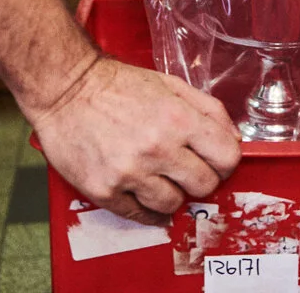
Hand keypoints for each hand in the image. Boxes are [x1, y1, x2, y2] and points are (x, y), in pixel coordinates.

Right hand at [27, 57, 241, 225]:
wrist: (65, 88)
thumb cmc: (118, 85)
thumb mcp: (170, 84)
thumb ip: (208, 109)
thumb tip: (234, 139)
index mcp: (177, 119)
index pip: (227, 158)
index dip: (225, 162)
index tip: (215, 161)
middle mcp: (157, 149)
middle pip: (204, 186)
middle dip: (199, 179)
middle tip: (184, 168)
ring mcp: (129, 173)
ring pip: (173, 205)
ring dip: (170, 193)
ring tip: (156, 176)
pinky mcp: (104, 190)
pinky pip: (140, 216)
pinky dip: (145, 209)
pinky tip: (141, 193)